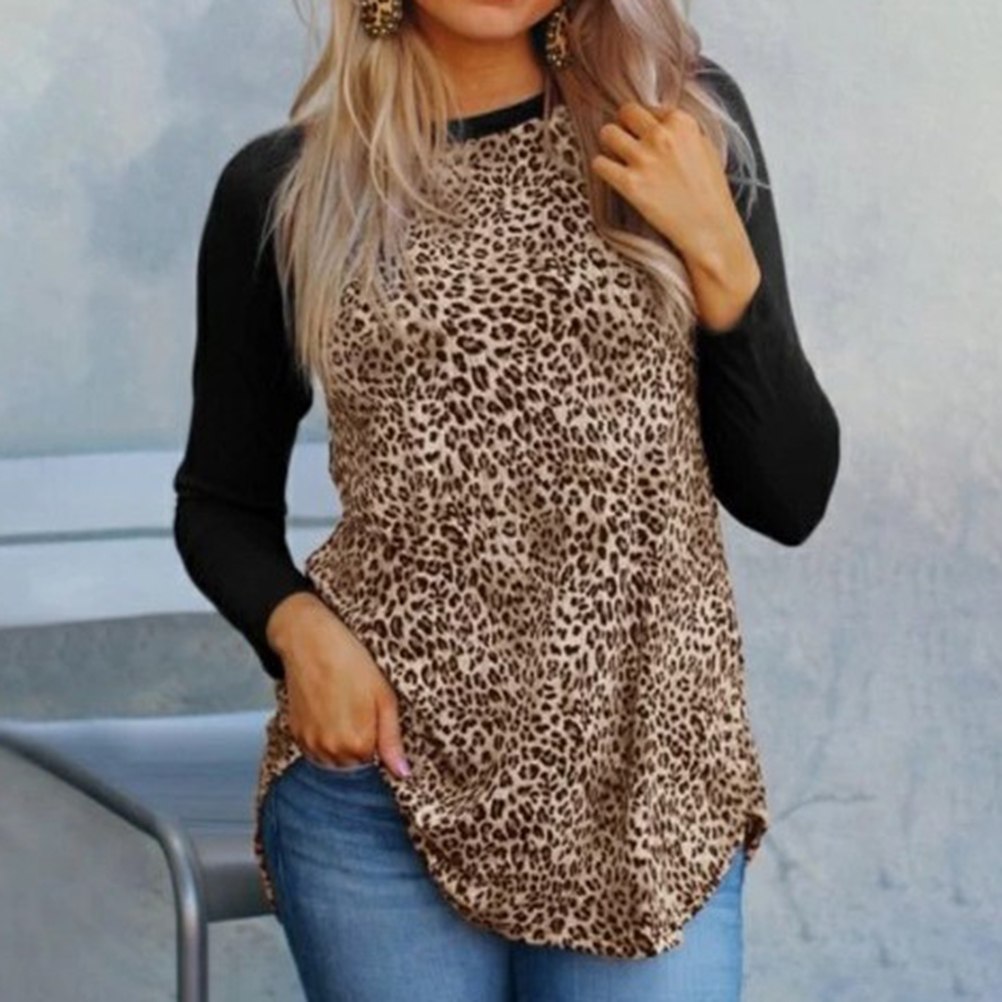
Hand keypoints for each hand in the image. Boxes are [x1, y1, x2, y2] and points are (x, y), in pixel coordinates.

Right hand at [266, 592, 412, 778]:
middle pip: (353, 767)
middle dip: (360, 748)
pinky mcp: (296, 733)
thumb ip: (392, 740)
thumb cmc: (351, 663)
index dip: (378, 743)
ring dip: (341, 746)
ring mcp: (311, 743)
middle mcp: (331, 750)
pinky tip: (329, 713)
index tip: (375, 721)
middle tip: (360, 713)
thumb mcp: (384, 698)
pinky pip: (314, 750)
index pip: (375, 765)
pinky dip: (323, 740)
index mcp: (358, 744)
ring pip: (332, 761)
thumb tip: (402, 773)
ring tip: (344, 711)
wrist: (311, 642)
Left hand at [589, 101, 759, 330]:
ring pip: (607, 133)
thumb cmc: (709, 192)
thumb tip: (659, 122)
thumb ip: (681, 131)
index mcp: (682, 122)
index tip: (648, 140)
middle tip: (626, 145)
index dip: (645, 124)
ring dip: (609, 145)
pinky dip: (602, 168)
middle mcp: (661, 135)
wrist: (709, 228)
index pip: (648, 108)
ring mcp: (644, 159)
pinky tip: (612, 177)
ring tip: (618, 159)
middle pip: (624, 113)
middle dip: (624, 127)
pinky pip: (599, 163)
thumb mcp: (704, 148)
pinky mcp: (629, 184)